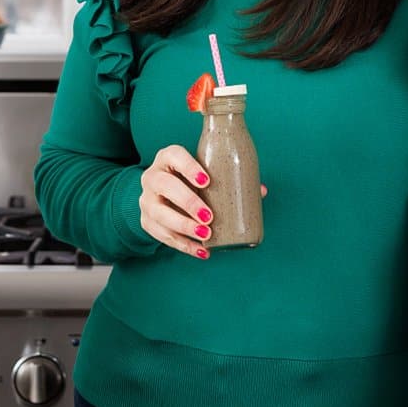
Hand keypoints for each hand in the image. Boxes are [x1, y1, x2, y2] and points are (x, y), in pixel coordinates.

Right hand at [139, 145, 266, 258]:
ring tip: (207, 234)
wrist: (161, 193)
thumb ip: (228, 179)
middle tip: (209, 216)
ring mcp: (147, 200)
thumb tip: (260, 191)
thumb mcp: (201, 172)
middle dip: (188, 202)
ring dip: (184, 226)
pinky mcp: (147, 222)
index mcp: (167, 159)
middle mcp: (153, 177)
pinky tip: (202, 250)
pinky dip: (184, 245)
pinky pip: (162, 236)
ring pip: (159, 213)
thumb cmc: (188, 179)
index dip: (189, 167)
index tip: (207, 181)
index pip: (174, 156)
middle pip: (165, 186)